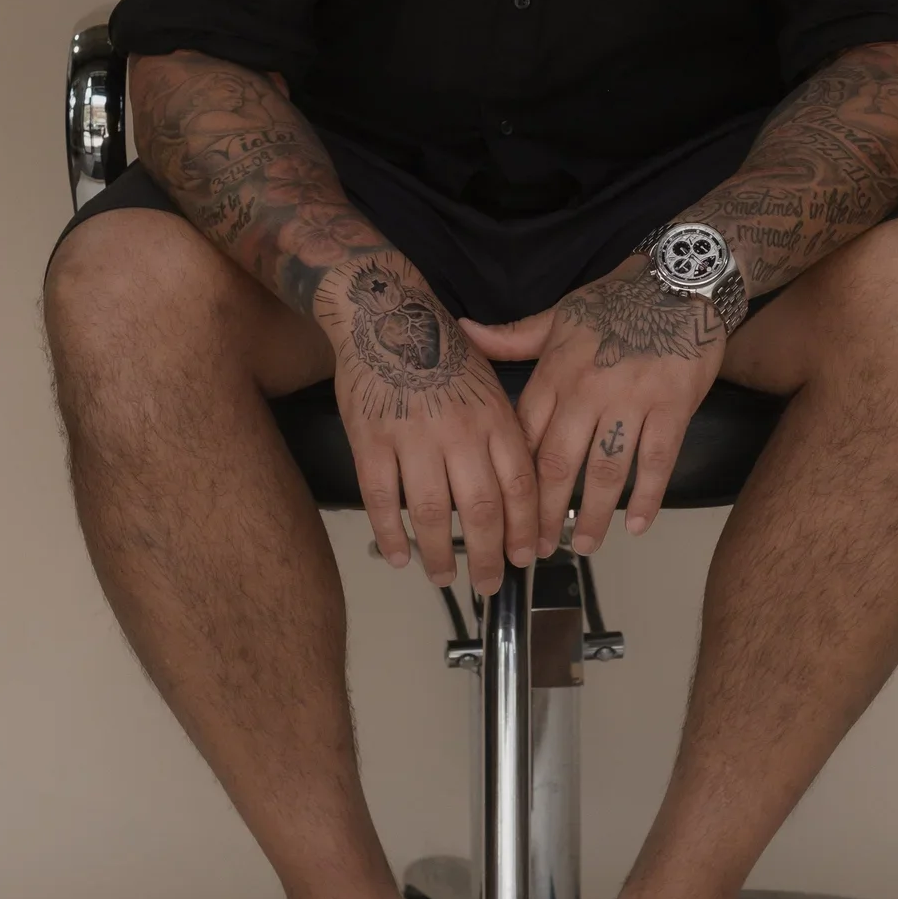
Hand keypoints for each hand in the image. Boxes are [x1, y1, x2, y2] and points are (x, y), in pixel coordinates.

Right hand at [316, 253, 538, 596]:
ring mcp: (413, 437)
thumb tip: (524, 489)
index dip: (525, 529)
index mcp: (494, 417)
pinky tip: (399, 555)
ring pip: (430, 514)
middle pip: (481, 510)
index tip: (526, 558)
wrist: (386, 313)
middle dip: (489, 556)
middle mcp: (459, 431)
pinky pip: (382, 499)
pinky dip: (390, 534)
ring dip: (439, 554)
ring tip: (443, 577)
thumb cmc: (443, 351)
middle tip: (490, 584)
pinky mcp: (371, 440)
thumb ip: (506, 432)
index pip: (519, 486)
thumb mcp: (490, 382)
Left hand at [458, 256, 725, 555]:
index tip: (503, 515)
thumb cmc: (616, 300)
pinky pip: (656, 461)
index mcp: (555, 372)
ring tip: (582, 546)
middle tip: (536, 550)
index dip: (512, 482)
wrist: (678, 280)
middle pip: (559, 465)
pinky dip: (646, 498)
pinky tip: (636, 525)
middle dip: (544, 514)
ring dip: (592, 516)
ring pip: (605, 471)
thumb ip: (512, 338)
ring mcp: (631, 401)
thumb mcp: (557, 316)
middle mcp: (588, 391)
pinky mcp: (672, 406)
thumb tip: (464, 331)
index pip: (525, 437)